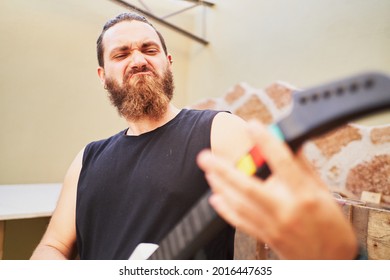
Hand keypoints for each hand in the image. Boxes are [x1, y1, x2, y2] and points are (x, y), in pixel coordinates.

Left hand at [197, 120, 357, 258]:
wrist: (331, 261)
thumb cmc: (330, 225)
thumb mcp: (323, 192)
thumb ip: (303, 167)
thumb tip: (289, 144)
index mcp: (304, 195)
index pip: (282, 163)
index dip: (266, 142)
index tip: (253, 126)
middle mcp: (285, 210)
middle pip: (248, 187)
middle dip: (223, 170)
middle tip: (205, 156)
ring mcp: (273, 225)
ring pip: (238, 204)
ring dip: (220, 187)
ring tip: (209, 172)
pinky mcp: (265, 237)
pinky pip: (239, 222)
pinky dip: (225, 209)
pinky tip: (215, 198)